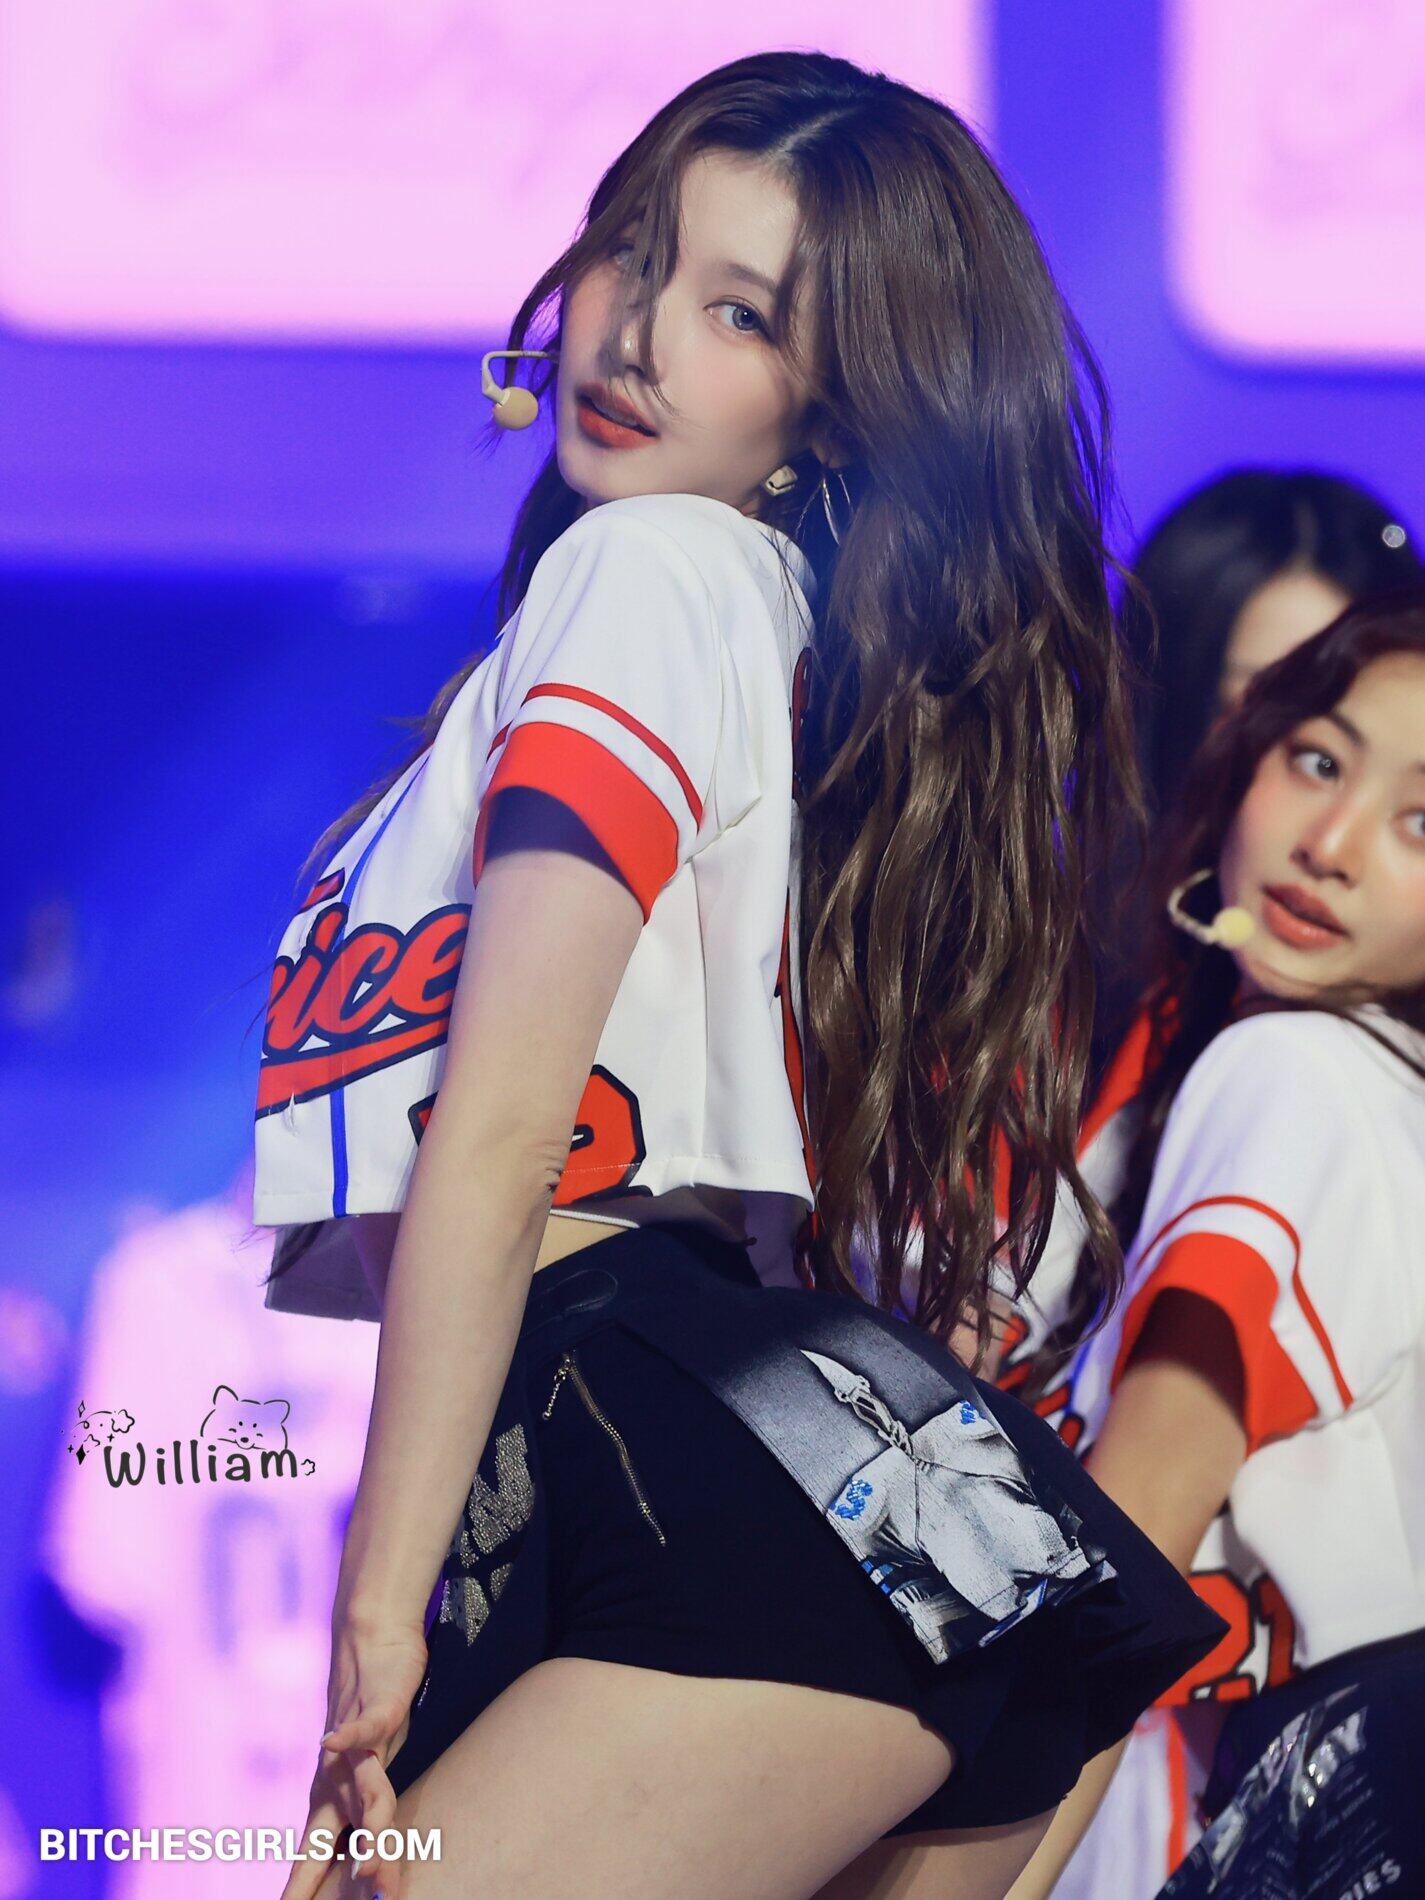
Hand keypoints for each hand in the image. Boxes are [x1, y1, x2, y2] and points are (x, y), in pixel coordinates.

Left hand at [279, 1616, 428, 1899]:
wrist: (372, 1639)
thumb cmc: (372, 1708)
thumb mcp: (373, 1763)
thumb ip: (369, 1804)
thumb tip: (368, 1852)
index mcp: (335, 1795)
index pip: (316, 1854)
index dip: (302, 1888)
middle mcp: (339, 1776)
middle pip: (336, 1834)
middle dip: (330, 1878)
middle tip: (345, 1897)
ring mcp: (357, 1744)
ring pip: (366, 1792)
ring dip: (368, 1827)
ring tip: (366, 1864)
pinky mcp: (380, 1707)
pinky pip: (366, 1725)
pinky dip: (350, 1735)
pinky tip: (332, 1742)